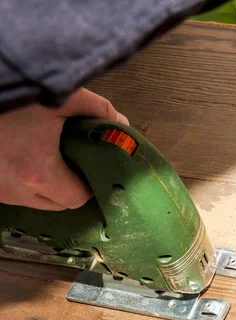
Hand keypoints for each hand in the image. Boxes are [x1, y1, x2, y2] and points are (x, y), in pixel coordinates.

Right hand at [0, 88, 128, 210]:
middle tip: (76, 163)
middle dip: (70, 188)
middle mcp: (15, 190)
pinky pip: (12, 193)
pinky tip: (27, 157)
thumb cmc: (16, 96)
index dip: (90, 185)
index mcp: (38, 174)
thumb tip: (120, 124)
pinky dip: (23, 182)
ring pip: (32, 202)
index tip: (93, 168)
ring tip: (50, 157)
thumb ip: (97, 109)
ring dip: (46, 187)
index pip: (76, 198)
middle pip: (57, 204)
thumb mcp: (62, 96)